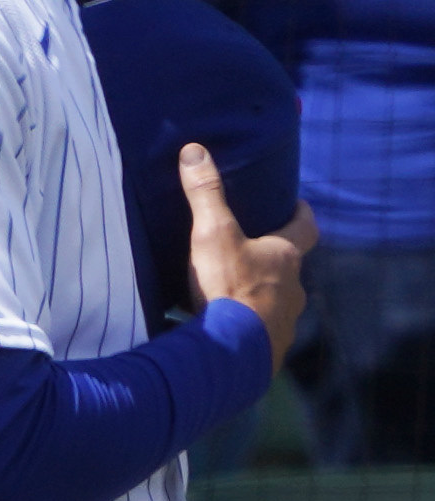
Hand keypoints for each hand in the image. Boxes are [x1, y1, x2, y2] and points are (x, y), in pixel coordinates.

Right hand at [189, 142, 316, 363]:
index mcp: (285, 256)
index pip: (306, 228)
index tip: (296, 206)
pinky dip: (246, 324)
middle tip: (250, 250)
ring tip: (231, 292)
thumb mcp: (213, 234)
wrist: (234, 350)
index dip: (301, 215)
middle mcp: (293, 287)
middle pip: (289, 266)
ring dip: (259, 295)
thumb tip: (194, 150)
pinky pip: (259, 329)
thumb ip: (205, 194)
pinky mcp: (268, 346)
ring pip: (276, 300)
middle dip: (273, 259)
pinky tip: (225, 327)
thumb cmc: (230, 286)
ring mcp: (284, 319)